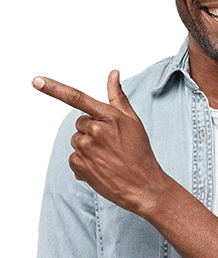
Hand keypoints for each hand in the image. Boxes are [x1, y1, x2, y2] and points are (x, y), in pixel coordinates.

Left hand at [32, 70, 167, 213]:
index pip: (77, 98)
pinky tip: (100, 167)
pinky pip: (73, 157)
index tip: (36, 80)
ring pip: (76, 140)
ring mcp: (87, 148)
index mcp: (110, 116)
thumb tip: (114, 72)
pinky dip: (84, 162)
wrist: (142, 185)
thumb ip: (118, 96)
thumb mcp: (133, 120)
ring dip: (87, 146)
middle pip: (80, 123)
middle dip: (90, 130)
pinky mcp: (79, 164)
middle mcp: (96, 130)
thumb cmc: (139, 150)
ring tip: (107, 157)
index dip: (54, 88)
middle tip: (110, 143)